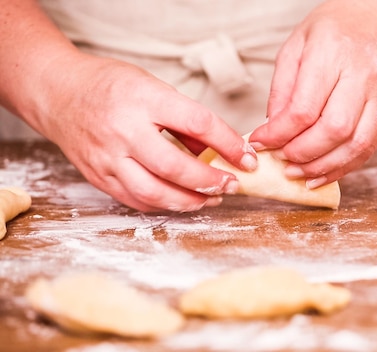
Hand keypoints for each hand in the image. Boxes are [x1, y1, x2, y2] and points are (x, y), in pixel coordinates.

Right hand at [32, 53, 256, 211]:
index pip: (198, 123)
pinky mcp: (98, 177)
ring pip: (155, 193)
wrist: (58, 93)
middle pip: (175, 167)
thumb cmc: (112, 86)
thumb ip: (186, 119)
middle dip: (211, 181)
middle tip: (232, 185)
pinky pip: (136, 200)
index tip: (248, 158)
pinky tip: (183, 201)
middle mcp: (124, 131)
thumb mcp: (155, 88)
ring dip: (190, 201)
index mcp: (144, 99)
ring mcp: (108, 158)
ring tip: (213, 197)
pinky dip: (165, 205)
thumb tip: (222, 149)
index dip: (229, 144)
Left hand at [249, 0, 376, 187]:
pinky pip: (369, 147)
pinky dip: (345, 166)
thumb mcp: (295, 46)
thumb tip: (272, 130)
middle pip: (334, 129)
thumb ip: (282, 89)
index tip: (261, 143)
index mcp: (332, 55)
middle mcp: (361, 76)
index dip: (279, 133)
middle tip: (282, 161)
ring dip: (325, 167)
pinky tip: (324, 172)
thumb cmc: (333, 30)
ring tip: (300, 175)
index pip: (305, 108)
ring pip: (357, 144)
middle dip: (303, 154)